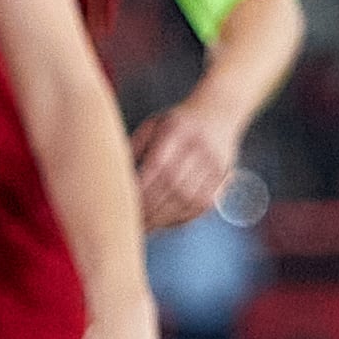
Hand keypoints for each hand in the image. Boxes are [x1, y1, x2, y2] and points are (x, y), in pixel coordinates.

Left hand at [128, 98, 244, 230]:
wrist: (220, 111)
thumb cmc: (177, 122)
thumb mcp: (154, 125)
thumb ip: (135, 147)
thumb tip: (115, 177)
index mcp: (178, 130)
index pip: (159, 165)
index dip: (142, 188)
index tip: (125, 202)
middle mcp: (199, 147)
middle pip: (174, 185)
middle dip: (151, 207)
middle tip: (132, 222)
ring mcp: (215, 163)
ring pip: (189, 199)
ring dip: (165, 217)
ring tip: (147, 226)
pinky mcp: (223, 177)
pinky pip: (202, 204)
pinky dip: (183, 217)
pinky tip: (166, 222)